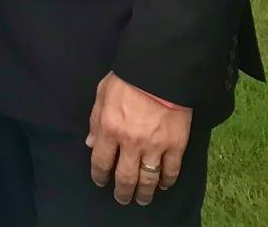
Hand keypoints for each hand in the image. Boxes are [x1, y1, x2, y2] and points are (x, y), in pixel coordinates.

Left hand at [86, 72, 189, 206]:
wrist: (161, 69)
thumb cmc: (128, 77)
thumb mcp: (103, 93)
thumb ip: (95, 120)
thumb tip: (91, 144)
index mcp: (109, 128)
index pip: (101, 161)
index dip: (99, 175)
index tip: (100, 181)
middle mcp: (130, 142)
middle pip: (125, 177)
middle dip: (122, 192)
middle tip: (122, 198)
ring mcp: (155, 146)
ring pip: (148, 179)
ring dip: (144, 193)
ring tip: (142, 199)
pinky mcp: (176, 145)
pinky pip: (171, 170)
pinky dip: (167, 181)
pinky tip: (163, 185)